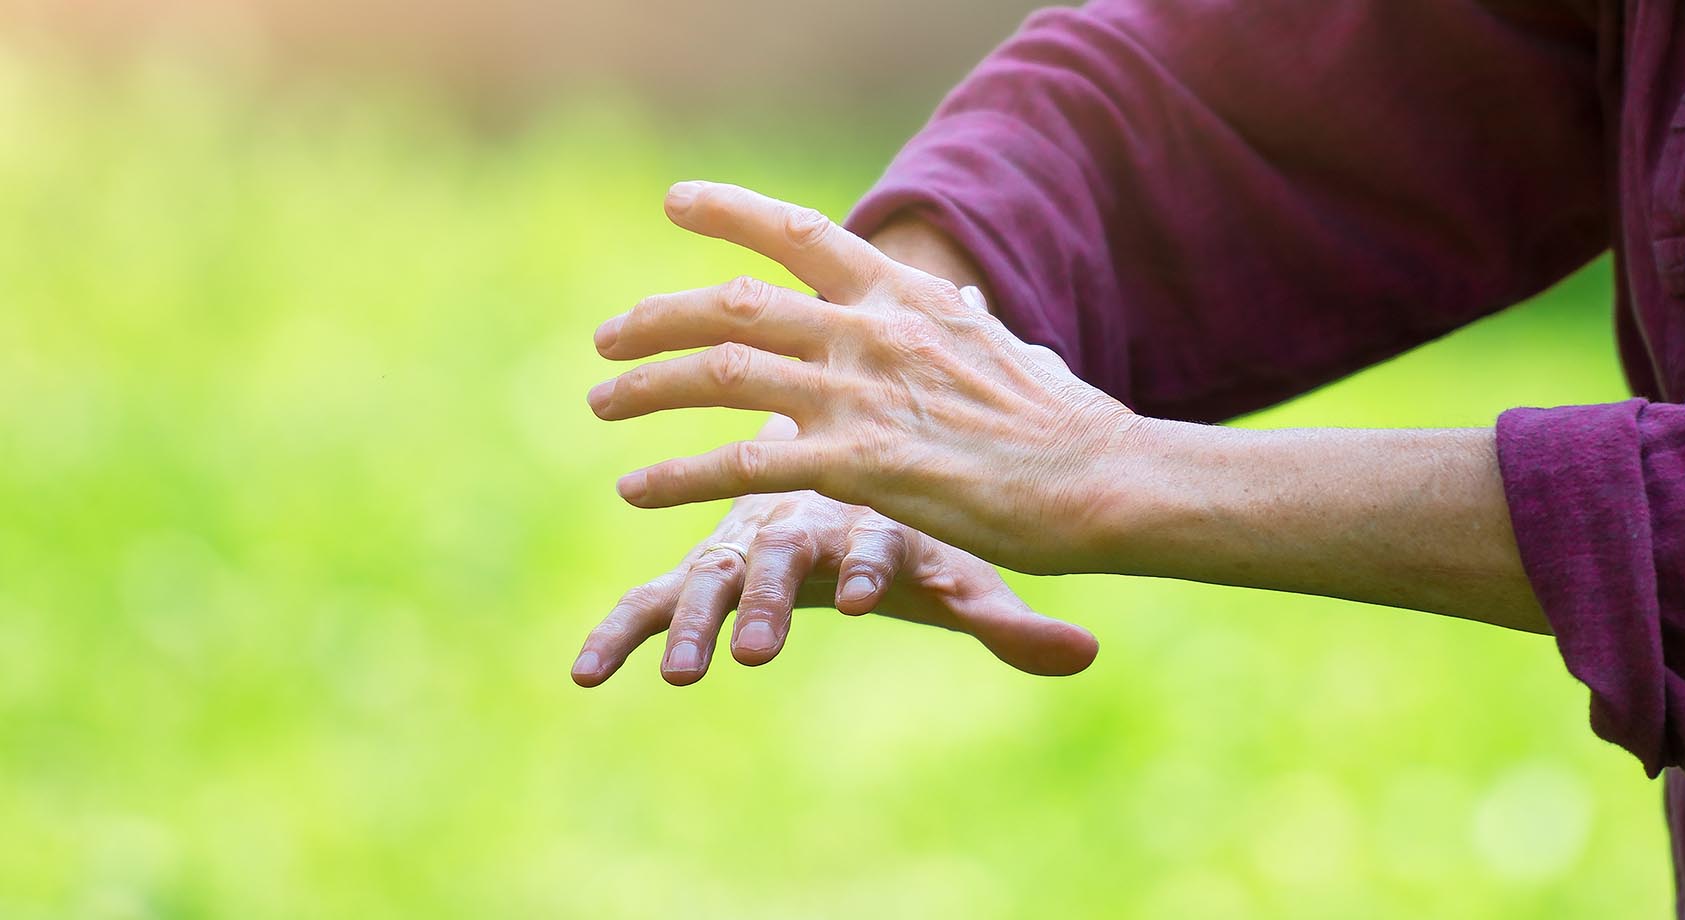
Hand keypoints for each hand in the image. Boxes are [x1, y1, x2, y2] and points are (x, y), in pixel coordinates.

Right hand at [570, 489, 1099, 685]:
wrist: (851, 434)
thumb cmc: (910, 515)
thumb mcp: (959, 570)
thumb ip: (1006, 618)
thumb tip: (1085, 655)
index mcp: (869, 499)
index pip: (869, 533)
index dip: (867, 565)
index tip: (864, 601)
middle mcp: (802, 511)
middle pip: (781, 551)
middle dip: (772, 601)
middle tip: (762, 653)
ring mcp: (748, 535)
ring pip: (715, 572)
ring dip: (696, 623)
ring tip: (679, 677)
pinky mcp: (710, 565)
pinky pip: (658, 595)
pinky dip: (625, 628)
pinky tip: (587, 674)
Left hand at [587, 181, 1139, 574]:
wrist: (1101, 478)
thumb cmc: (1066, 425)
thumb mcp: (1008, 348)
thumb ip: (968, 323)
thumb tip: (970, 299)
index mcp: (905, 298)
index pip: (800, 233)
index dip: (728, 212)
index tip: (674, 203)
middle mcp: (871, 333)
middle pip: (735, 304)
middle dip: (658, 317)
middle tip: (608, 339)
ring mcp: (860, 395)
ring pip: (722, 374)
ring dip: (648, 387)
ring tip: (602, 406)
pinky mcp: (857, 466)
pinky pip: (742, 465)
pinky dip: (678, 476)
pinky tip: (636, 490)